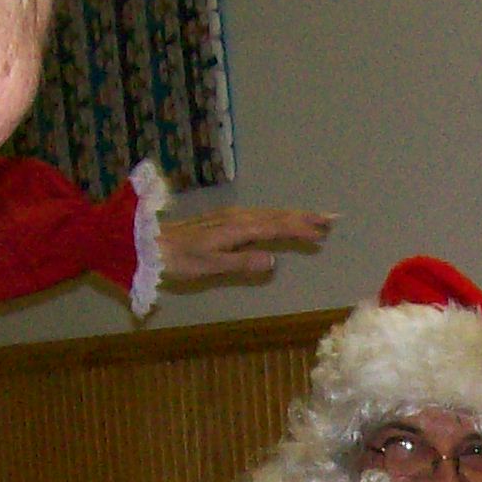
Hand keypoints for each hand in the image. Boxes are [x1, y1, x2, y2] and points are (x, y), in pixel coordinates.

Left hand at [157, 205, 331, 285]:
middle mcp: (237, 218)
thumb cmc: (178, 260)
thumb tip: (274, 261)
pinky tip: (282, 223)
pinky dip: (277, 219)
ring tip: (316, 221)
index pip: (277, 227)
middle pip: (277, 216)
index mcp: (238, 229)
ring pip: (270, 214)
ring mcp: (230, 217)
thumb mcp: (211, 266)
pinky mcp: (224, 220)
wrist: (148, 244)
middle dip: (305, 217)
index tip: (324, 230)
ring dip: (294, 217)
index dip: (301, 228)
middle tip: (333, 218)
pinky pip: (260, 217)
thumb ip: (243, 263)